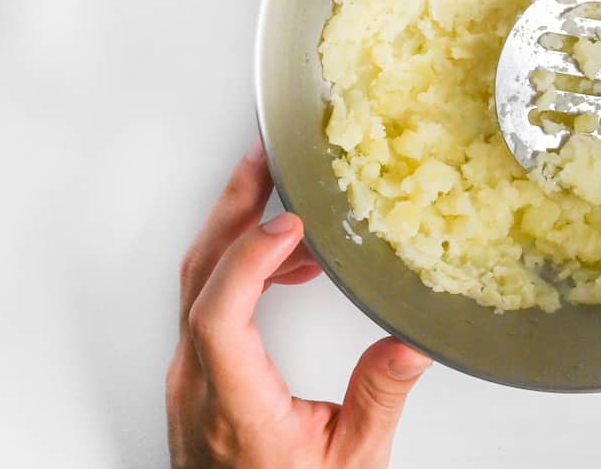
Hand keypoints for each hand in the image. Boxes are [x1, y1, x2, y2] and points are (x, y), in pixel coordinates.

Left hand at [166, 141, 432, 467]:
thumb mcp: (350, 462)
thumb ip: (378, 399)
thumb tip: (409, 342)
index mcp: (234, 404)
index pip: (218, 314)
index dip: (249, 258)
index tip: (289, 225)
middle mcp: (199, 384)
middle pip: (197, 277)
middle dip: (231, 209)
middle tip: (262, 161)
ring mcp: (191, 377)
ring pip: (197, 284)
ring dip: (235, 231)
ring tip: (279, 197)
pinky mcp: (198, 375)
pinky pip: (208, 303)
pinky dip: (242, 267)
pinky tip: (286, 263)